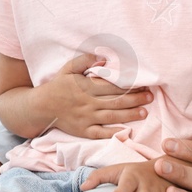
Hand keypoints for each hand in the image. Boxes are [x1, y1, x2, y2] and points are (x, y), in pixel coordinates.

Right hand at [29, 53, 153, 138]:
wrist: (41, 107)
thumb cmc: (57, 86)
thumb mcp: (68, 68)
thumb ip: (85, 61)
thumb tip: (103, 58)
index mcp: (86, 87)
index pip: (112, 86)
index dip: (129, 85)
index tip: (143, 84)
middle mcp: (88, 103)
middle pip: (116, 101)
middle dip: (135, 99)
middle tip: (150, 97)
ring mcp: (87, 118)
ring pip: (112, 117)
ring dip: (130, 114)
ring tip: (144, 112)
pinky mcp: (84, 131)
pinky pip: (101, 133)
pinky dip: (114, 132)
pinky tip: (127, 131)